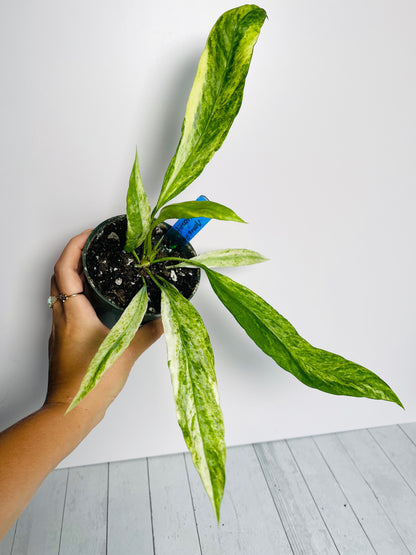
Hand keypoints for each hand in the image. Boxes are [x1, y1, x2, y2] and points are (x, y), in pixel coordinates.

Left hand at [46, 229, 162, 422]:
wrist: (70, 411)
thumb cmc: (91, 382)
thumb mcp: (126, 352)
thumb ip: (148, 332)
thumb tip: (166, 318)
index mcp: (74, 314)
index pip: (65, 269)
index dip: (75, 246)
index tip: (89, 234)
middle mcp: (61, 318)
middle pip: (57, 276)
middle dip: (72, 255)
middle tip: (92, 247)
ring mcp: (59, 331)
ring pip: (59, 292)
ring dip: (72, 275)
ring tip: (95, 269)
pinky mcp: (62, 342)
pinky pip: (65, 309)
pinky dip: (76, 296)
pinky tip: (94, 303)